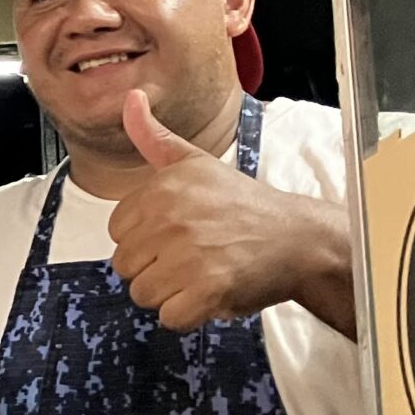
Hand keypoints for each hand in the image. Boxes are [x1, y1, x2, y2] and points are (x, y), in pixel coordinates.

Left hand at [107, 89, 347, 332]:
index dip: (145, 239)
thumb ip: (153, 137)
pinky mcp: (207, 289)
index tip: (177, 233)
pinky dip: (189, 315)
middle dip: (155, 268)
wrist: (297, 238)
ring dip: (171, 293)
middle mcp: (171, 218)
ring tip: (201, 273)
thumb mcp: (195, 161)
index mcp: (161, 188)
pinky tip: (210, 294)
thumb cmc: (243, 204)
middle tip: (192, 256)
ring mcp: (188, 255)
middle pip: (126, 266)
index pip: (117, 233)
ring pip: (143, 294)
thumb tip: (131, 97)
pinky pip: (169, 317)